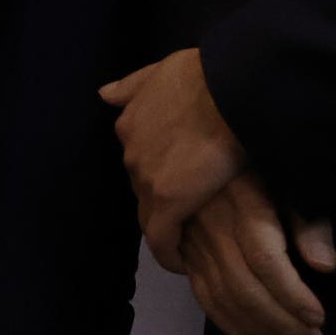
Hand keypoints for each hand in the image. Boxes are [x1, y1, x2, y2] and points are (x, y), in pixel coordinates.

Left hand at [100, 47, 245, 266]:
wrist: (232, 87)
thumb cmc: (207, 74)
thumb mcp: (162, 70)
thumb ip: (133, 85)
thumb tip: (103, 94)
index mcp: (130, 123)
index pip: (139, 160)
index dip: (158, 172)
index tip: (176, 182)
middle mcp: (131, 152)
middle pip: (144, 186)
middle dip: (163, 196)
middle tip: (190, 208)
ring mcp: (146, 178)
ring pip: (151, 212)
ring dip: (168, 223)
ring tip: (191, 236)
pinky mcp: (167, 202)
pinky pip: (161, 239)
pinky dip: (169, 253)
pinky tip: (182, 264)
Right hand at [182, 173, 332, 334]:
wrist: (192, 142)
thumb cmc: (254, 162)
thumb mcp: (287, 180)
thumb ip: (309, 221)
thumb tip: (326, 267)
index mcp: (242, 202)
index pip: (265, 260)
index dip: (292, 294)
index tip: (319, 316)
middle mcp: (213, 226)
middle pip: (244, 287)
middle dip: (282, 323)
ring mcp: (194, 243)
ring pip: (223, 300)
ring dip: (262, 331)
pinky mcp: (185, 256)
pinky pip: (204, 300)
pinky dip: (232, 328)